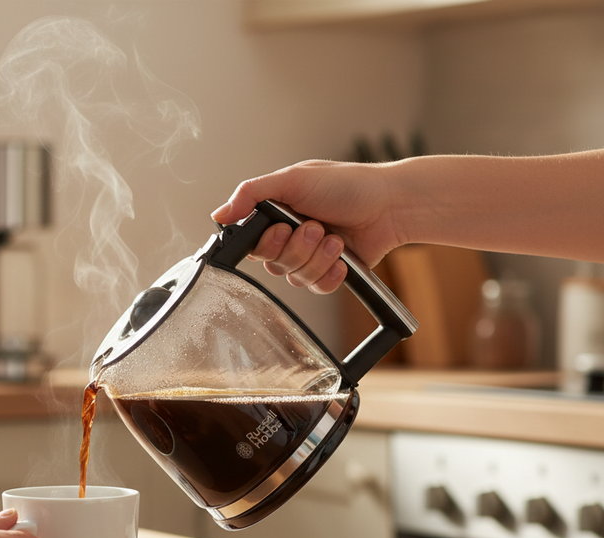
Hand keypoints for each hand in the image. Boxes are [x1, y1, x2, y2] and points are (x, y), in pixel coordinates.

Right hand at [210, 160, 406, 293]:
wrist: (390, 204)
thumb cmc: (347, 184)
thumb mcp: (294, 179)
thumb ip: (251, 194)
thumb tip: (218, 214)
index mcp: (275, 214)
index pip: (251, 243)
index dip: (265, 243)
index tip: (282, 229)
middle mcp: (289, 237)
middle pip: (272, 263)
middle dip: (297, 247)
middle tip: (315, 227)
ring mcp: (310, 256)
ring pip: (294, 277)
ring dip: (317, 258)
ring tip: (335, 238)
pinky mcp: (330, 273)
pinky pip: (316, 288)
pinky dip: (329, 274)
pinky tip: (341, 257)